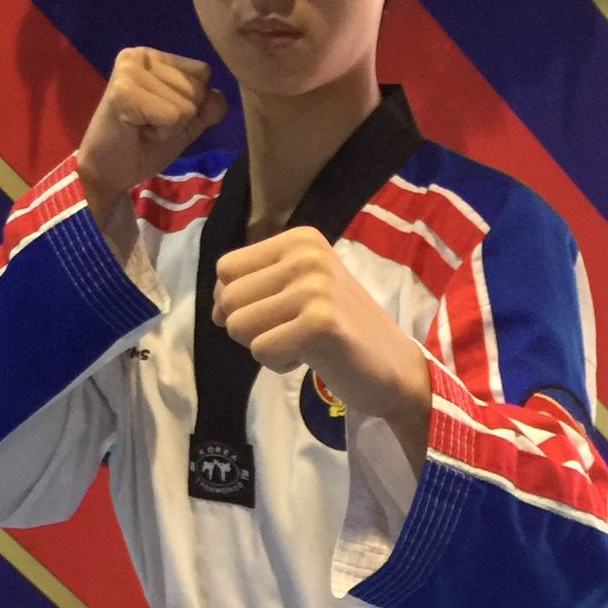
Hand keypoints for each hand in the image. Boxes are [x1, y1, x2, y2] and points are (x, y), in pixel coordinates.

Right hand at [77, 47, 227, 225]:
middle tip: (148, 124)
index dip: (190, 105)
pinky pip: (173, 115)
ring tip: (141, 127)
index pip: (203, 72)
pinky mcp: (124, 90)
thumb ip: (206, 109)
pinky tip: (137, 130)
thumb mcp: (184, 126)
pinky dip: (161, 132)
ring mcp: (130, 69)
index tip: (159, 116)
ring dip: (169, 127)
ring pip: (187, 103)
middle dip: (180, 117)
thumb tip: (220, 96)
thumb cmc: (141, 148)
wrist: (107, 173)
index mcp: (154, 57)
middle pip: (198, 87)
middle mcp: (141, 55)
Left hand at [212, 227, 431, 456]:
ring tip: (301, 343)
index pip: (225, 269)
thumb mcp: (297, 292)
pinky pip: (261, 351)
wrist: (392, 368)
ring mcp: (314, 286)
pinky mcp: (320, 323)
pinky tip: (311, 358)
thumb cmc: (340, 332)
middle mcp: (306, 254)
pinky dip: (279, 364)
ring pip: (238, 325)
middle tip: (290, 332)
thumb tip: (215, 309)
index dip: (237, 302)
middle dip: (249, 327)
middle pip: (226, 298)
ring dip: (263, 347)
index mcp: (299, 240)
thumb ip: (254, 289)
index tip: (275, 314)